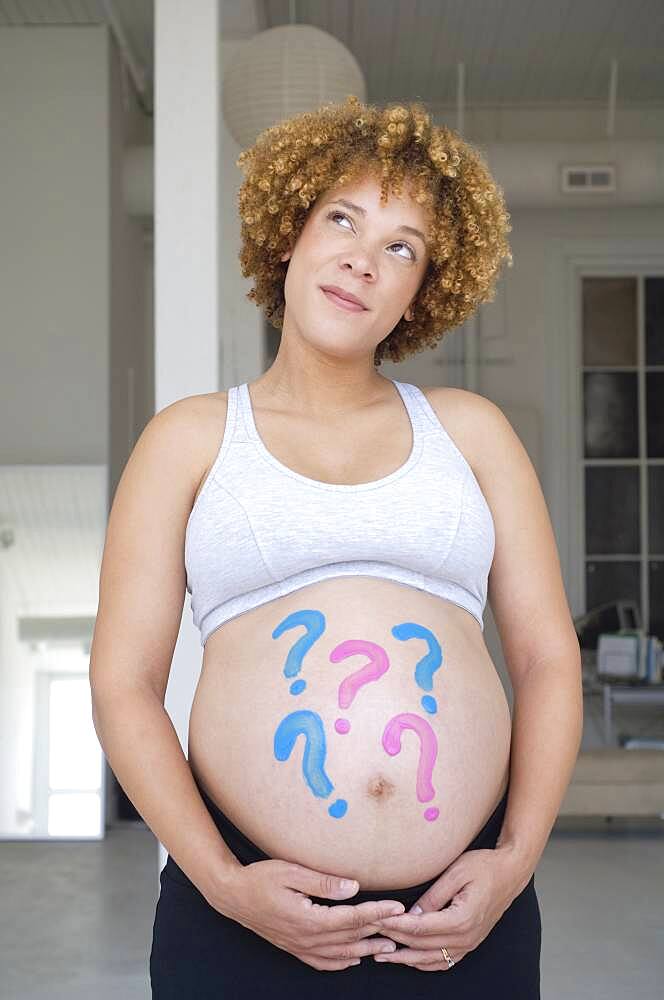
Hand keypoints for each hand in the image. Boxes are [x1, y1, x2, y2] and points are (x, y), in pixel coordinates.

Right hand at [212, 859, 405, 970]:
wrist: (232, 895)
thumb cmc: (260, 878)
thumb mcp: (292, 872)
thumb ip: (324, 882)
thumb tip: (354, 887)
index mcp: (309, 919)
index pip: (352, 918)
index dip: (377, 913)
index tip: (398, 908)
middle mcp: (306, 938)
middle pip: (350, 937)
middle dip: (378, 932)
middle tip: (403, 928)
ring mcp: (299, 946)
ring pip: (339, 953)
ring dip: (365, 949)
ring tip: (387, 947)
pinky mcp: (293, 947)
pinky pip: (321, 961)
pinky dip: (340, 962)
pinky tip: (352, 959)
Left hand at [371, 846, 526, 971]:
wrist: (511, 872)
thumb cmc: (485, 867)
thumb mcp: (456, 873)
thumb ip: (433, 896)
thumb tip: (412, 913)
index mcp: (462, 919)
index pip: (420, 928)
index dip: (396, 925)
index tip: (377, 920)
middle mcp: (466, 937)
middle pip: (422, 945)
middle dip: (395, 940)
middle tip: (371, 933)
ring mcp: (470, 944)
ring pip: (432, 959)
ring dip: (406, 958)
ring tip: (382, 955)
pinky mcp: (470, 943)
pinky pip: (444, 960)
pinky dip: (424, 962)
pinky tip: (409, 958)